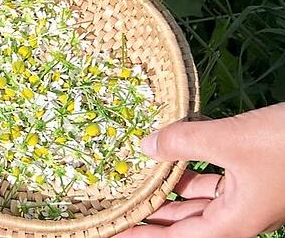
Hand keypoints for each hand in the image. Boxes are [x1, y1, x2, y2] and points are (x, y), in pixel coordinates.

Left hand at [116, 103, 284, 237]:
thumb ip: (184, 142)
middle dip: (152, 217)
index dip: (144, 237)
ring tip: (134, 183)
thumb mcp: (230, 139)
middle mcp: (239, 215)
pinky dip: (190, 170)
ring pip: (197, 200)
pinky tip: (170, 154)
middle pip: (184, 223)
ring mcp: (248, 196)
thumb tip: (145, 146)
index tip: (113, 234)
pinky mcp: (254, 176)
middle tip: (118, 210)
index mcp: (234, 221)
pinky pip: (212, 179)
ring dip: (168, 192)